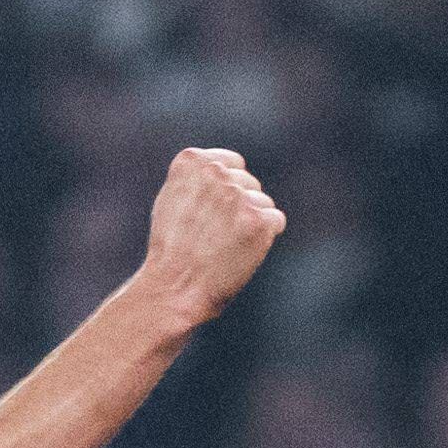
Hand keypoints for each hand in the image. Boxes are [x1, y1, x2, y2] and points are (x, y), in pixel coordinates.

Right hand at [131, 147, 283, 332]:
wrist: (174, 287)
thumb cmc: (171, 252)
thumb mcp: (172, 200)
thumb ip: (198, 179)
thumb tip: (225, 172)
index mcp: (192, 160)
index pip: (232, 163)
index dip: (227, 192)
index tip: (213, 215)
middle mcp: (216, 171)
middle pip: (249, 183)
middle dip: (239, 208)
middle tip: (214, 238)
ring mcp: (238, 195)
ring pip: (263, 202)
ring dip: (251, 224)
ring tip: (223, 247)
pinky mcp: (258, 219)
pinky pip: (275, 221)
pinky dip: (264, 239)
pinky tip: (240, 252)